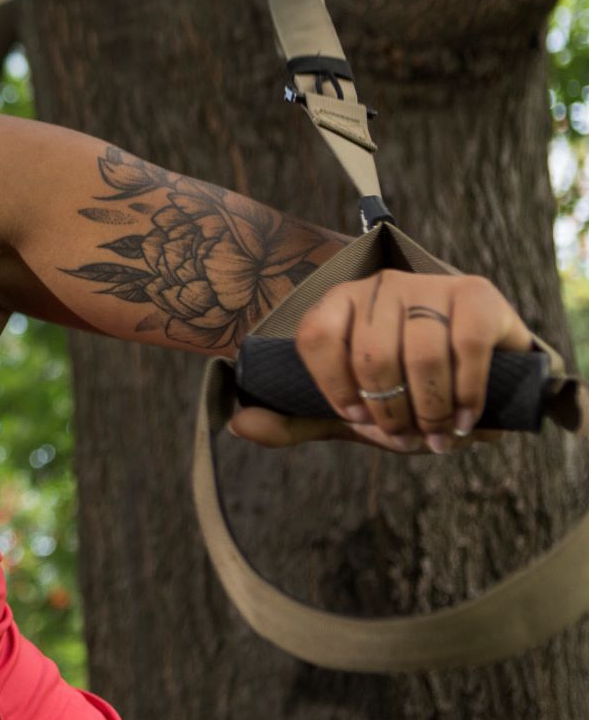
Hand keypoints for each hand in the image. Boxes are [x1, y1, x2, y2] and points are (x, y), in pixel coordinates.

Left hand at [227, 269, 531, 454]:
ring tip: (435, 433)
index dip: (333, 388)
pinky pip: (467, 345)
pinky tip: (463, 419)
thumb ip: (294, 418)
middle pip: (369, 354)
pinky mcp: (476, 293)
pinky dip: (466, 392)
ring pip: (419, 353)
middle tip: (405, 434)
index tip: (355, 417)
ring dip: (428, 408)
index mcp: (338, 304)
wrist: (480, 376)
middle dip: (388, 410)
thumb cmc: (404, 392)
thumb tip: (238, 423)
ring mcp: (428, 284)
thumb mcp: (346, 410)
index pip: (316, 338)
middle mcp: (379, 285)